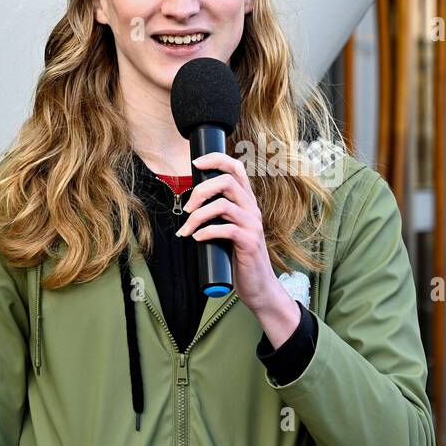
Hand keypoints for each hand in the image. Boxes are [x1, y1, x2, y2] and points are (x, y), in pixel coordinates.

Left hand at [175, 150, 298, 345]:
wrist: (259, 286)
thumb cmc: (241, 257)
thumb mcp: (231, 229)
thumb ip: (221, 214)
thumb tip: (193, 203)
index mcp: (247, 202)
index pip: (237, 168)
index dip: (217, 159)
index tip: (196, 164)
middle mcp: (252, 209)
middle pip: (227, 181)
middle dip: (200, 190)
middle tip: (187, 208)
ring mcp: (252, 225)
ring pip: (222, 205)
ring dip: (198, 215)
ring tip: (187, 229)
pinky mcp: (249, 242)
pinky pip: (226, 229)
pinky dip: (206, 231)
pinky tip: (197, 238)